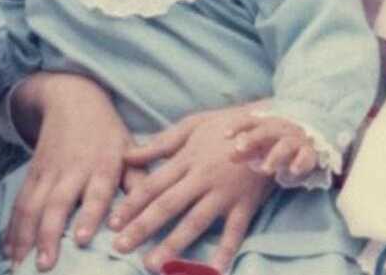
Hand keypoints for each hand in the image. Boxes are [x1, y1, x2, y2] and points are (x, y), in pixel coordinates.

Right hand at [4, 73, 131, 270]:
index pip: (98, 191)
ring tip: (21, 264)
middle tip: (46, 264)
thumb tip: (152, 209)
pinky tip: (8, 249)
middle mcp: (74, 169)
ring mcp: (49, 172)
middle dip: (49, 234)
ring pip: (32, 206)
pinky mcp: (32, 173)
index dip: (90, 214)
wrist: (74, 102)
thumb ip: (140, 180)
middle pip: (58, 203)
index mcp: (104, 164)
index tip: (82, 239)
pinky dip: (12, 227)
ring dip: (25, 236)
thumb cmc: (109, 134)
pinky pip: (19, 203)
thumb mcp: (130, 150)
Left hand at [110, 103, 273, 273]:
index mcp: (189, 158)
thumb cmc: (229, 125)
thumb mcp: (194, 125)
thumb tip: (127, 155)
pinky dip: (226, 250)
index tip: (112, 223)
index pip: (154, 185)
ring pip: (196, 221)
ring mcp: (226, 192)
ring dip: (174, 243)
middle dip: (143, 227)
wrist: (273, 124)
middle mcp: (204, 177)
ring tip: (153, 263)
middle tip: (120, 247)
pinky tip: (214, 268)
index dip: (131, 204)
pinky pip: (235, 230)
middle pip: (169, 205)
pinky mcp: (246, 202)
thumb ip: (161, 143)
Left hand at [228, 114, 317, 181]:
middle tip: (240, 148)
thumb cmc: (278, 145)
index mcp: (269, 125)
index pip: (252, 122)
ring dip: (275, 155)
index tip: (226, 135)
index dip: (239, 126)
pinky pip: (306, 155)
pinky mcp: (309, 152)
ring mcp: (297, 140)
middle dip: (253, 138)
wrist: (310, 142)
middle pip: (267, 130)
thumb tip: (229, 156)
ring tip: (265, 169)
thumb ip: (246, 151)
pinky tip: (293, 169)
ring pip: (286, 144)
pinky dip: (301, 162)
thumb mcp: (261, 147)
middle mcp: (283, 130)